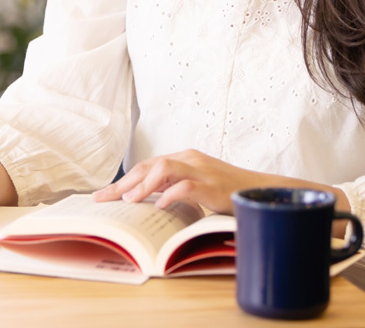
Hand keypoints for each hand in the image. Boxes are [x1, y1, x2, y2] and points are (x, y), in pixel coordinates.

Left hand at [93, 149, 267, 213]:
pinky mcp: (213, 186)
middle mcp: (190, 159)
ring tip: (129, 200)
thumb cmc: (227, 192)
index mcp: (184, 159)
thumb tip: (144, 200)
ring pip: (165, 168)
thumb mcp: (196, 188)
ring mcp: (202, 170)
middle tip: (104, 198)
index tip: (103, 195)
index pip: (147, 166)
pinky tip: (159, 205)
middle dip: (124, 182)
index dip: (123, 180)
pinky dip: (170, 195)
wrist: (261, 191)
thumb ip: (173, 188)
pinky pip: (187, 186)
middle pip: (150, 165)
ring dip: (143, 184)